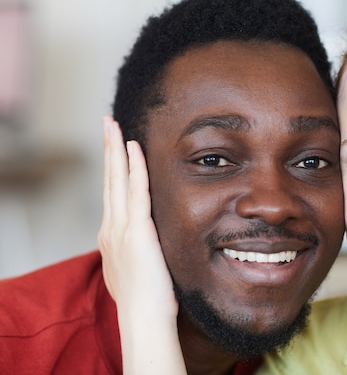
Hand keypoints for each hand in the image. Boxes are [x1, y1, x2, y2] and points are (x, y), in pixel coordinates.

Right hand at [98, 115, 184, 373]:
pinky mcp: (136, 230)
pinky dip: (135, 167)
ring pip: (116, 179)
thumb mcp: (133, 268)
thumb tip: (144, 243)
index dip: (112, 169)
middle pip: (108, 180)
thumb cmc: (145, 298)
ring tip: (112, 124)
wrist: (143, 317)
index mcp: (111, 236)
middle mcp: (111, 228)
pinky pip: (136, 191)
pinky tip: (134, 147)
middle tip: (106, 122)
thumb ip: (136, 249)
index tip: (115, 148)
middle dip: (107, 149)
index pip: (111, 193)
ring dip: (115, 149)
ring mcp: (121, 228)